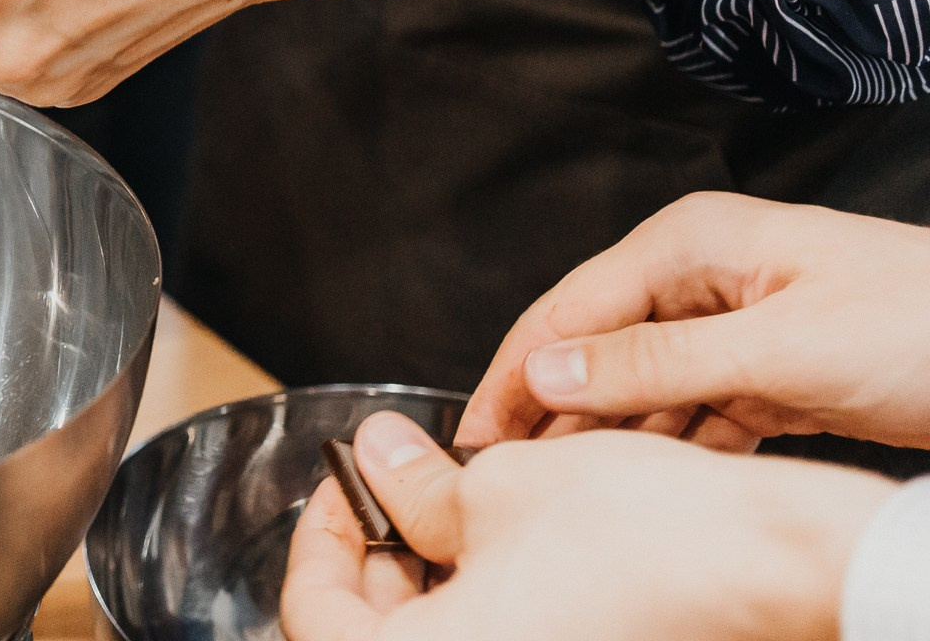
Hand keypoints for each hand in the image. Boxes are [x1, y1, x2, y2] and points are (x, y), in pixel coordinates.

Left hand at [280, 412, 891, 640]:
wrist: (771, 566)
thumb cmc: (648, 538)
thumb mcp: (499, 486)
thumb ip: (413, 486)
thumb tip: (377, 461)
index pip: (313, 614)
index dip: (318, 537)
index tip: (339, 489)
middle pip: (371, 639)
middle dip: (371, 568)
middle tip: (384, 502)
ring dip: (427, 592)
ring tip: (445, 519)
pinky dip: (483, 614)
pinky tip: (499, 559)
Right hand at [460, 193, 929, 451]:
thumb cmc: (925, 324)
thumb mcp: (781, 348)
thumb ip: (657, 362)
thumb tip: (548, 372)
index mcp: (691, 244)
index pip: (570, 311)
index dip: (516, 374)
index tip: (476, 435)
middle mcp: (706, 277)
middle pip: (599, 348)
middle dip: (553, 410)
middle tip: (506, 474)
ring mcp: (740, 325)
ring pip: (647, 388)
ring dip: (614, 438)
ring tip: (572, 491)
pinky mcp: (775, 374)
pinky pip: (699, 413)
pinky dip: (676, 450)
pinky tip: (653, 486)